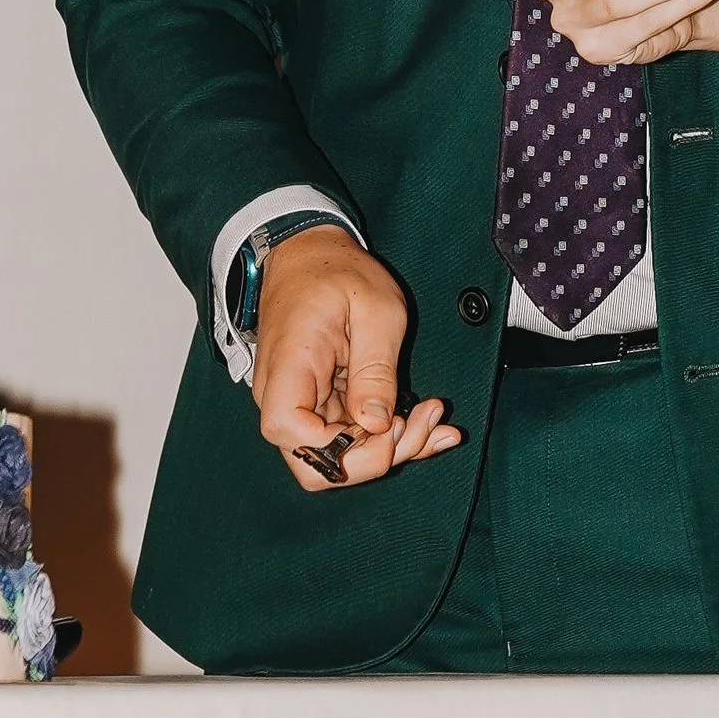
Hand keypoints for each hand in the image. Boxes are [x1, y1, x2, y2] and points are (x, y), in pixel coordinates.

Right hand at [250, 225, 461, 492]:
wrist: (308, 254)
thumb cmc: (335, 272)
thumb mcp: (375, 310)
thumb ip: (376, 370)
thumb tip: (375, 424)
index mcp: (290, 371)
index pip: (297, 439)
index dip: (346, 448)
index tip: (387, 422)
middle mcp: (285, 397)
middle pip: (319, 464)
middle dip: (376, 457)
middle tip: (423, 420)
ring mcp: (301, 403)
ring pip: (339, 455)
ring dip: (390, 447)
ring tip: (433, 415)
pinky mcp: (319, 402)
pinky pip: (348, 433)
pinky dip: (388, 433)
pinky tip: (426, 420)